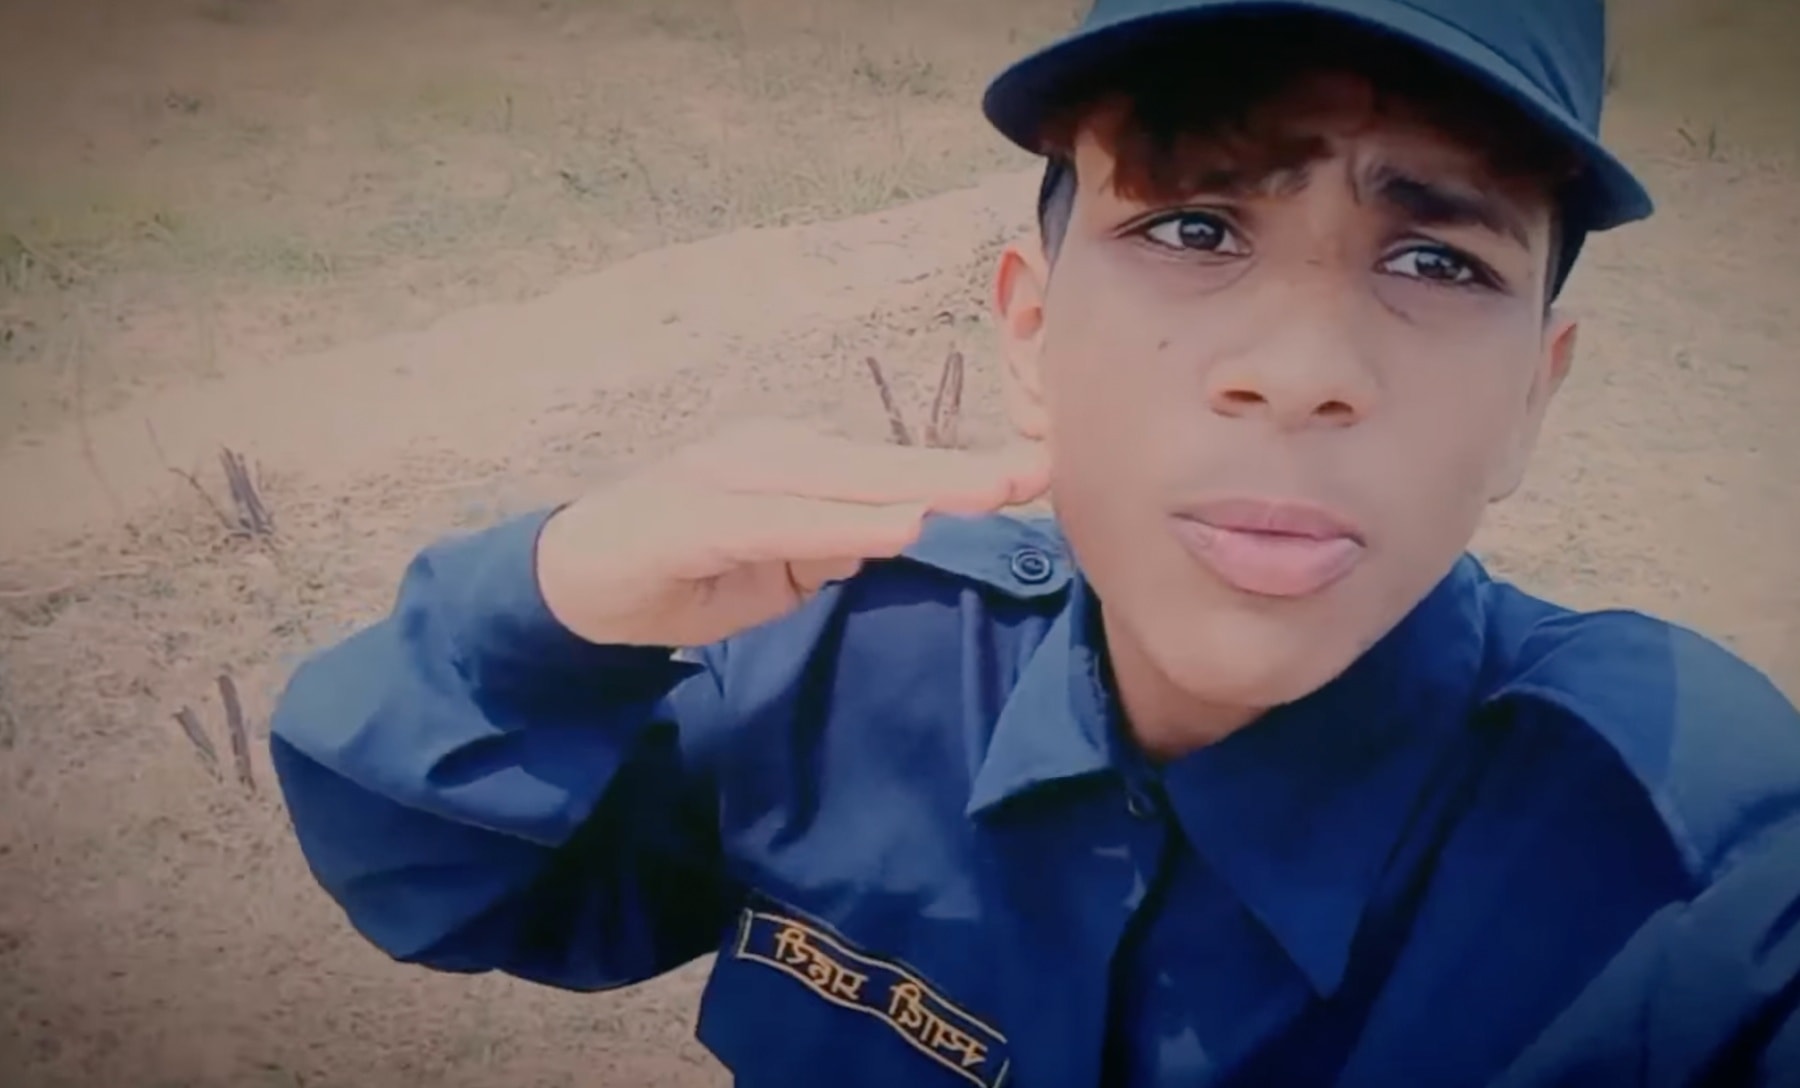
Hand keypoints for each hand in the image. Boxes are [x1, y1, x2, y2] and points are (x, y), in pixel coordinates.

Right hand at [536, 421, 1050, 648]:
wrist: (575, 581)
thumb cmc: (684, 570)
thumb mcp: (778, 568)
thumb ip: (834, 547)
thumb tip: (893, 533)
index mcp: (795, 463)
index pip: (892, 469)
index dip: (962, 473)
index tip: (1037, 476)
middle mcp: (769, 455)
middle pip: (879, 464)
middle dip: (961, 470)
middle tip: (1039, 471)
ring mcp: (730, 480)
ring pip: (838, 483)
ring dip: (915, 487)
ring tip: (987, 492)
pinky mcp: (697, 518)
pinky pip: (782, 523)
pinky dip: (840, 527)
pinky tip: (893, 529)